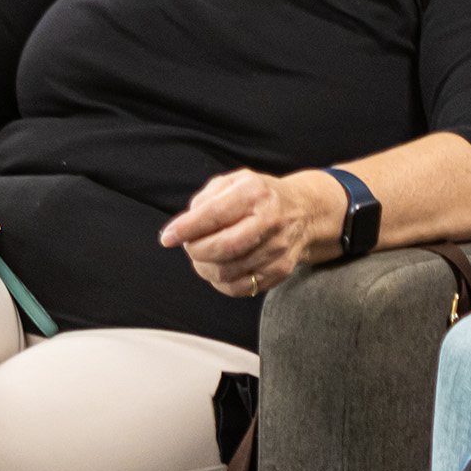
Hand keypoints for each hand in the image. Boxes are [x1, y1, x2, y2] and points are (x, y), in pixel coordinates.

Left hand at [159, 168, 345, 297]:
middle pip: (224, 247)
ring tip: (202, 256)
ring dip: (205, 267)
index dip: (187, 228)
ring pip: (228, 271)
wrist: (303, 212)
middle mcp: (270, 221)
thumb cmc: (258, 197)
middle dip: (196, 251)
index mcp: (254, 193)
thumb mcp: (232, 183)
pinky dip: (220, 282)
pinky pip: (240, 287)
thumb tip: (184, 226)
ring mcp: (277, 249)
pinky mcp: (279, 271)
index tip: (167, 237)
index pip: (215, 214)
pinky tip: (217, 268)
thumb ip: (205, 199)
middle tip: (189, 246)